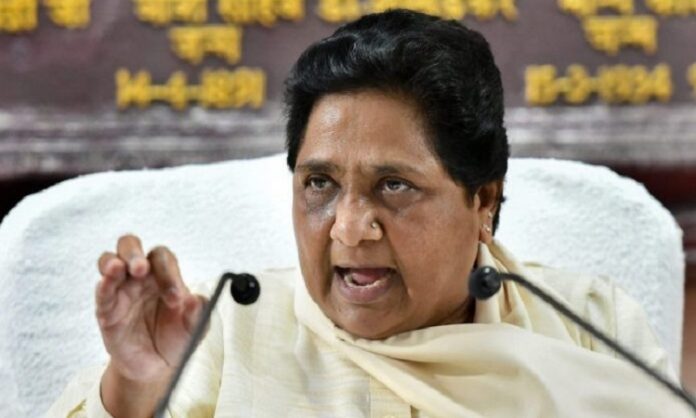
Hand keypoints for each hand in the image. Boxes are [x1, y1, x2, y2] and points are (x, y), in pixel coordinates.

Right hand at [95, 235, 205, 416]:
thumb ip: (197, 312)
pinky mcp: (107, 311)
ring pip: (109, 262)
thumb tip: (194, 300)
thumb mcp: (195, 327)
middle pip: (130, 247)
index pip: (162, 259)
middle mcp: (140, 278)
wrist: (159, 367)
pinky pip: (102, 294)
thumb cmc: (177, 339)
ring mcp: (121, 292)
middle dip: (134, 253)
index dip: (168, 272)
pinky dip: (103, 285)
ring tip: (120, 268)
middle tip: (141, 268)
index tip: (176, 298)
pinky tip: (105, 282)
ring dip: (113, 262)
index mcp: (164, 276)